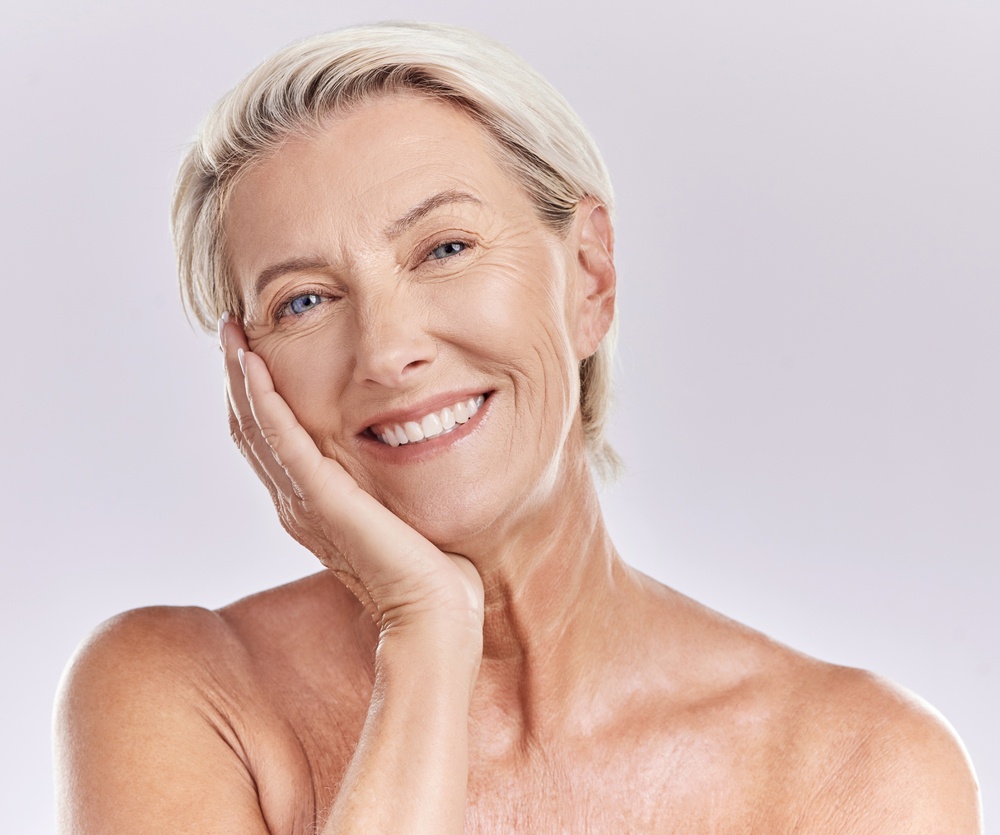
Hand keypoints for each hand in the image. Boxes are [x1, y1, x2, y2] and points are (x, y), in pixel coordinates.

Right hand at [219, 315, 483, 641]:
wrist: (433, 610)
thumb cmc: (429, 568)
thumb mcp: (396, 510)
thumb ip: (382, 484)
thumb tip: (404, 449)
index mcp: (311, 505)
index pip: (269, 440)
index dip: (255, 395)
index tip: (253, 351)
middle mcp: (295, 503)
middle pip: (250, 429)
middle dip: (239, 377)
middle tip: (231, 330)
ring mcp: (302, 502)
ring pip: (255, 428)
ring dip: (241, 377)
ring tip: (233, 334)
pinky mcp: (320, 498)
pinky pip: (281, 438)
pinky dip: (262, 398)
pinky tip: (254, 363)